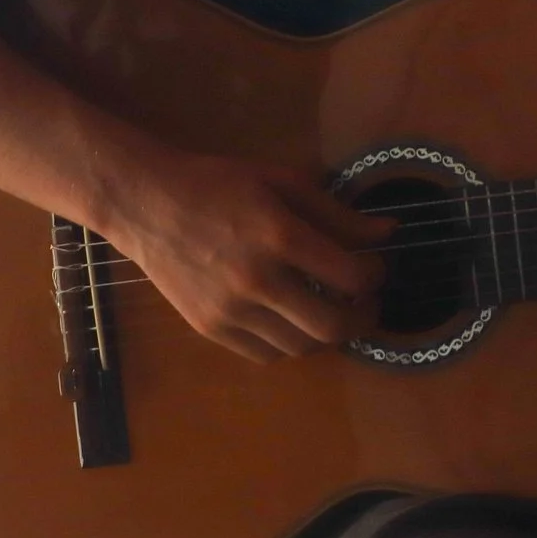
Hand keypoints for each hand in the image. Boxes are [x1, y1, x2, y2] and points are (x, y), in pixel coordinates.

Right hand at [102, 145, 391, 362]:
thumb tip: (388, 233)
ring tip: (331, 311)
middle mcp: (257, 280)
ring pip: (300, 347)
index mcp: (279, 236)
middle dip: (363, 319)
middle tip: (367, 304)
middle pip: (331, 326)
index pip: (351, 276)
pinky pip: (265, 355)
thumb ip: (337, 213)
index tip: (375, 269)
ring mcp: (230, 311)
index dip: (375, 276)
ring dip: (327, 334)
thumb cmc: (220, 184)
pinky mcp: (209, 329)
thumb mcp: (283, 182)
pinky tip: (293, 321)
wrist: (147, 204)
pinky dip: (289, 344)